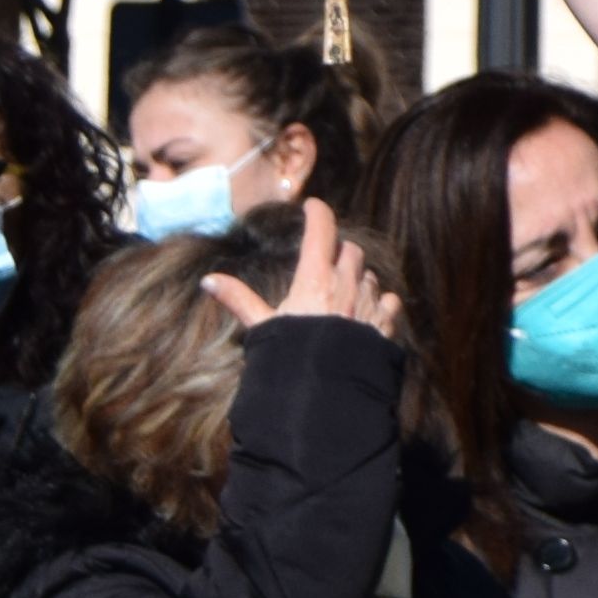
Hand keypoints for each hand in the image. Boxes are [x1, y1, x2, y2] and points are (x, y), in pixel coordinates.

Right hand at [204, 199, 399, 343]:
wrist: (328, 390)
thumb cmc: (291, 355)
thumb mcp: (262, 326)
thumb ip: (238, 299)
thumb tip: (208, 281)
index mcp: (315, 278)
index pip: (321, 229)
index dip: (317, 212)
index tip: (312, 207)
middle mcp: (346, 284)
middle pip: (350, 250)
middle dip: (339, 250)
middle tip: (326, 260)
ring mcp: (368, 303)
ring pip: (370, 275)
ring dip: (358, 277)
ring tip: (343, 291)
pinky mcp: (385, 324)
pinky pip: (389, 300)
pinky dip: (380, 300)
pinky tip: (369, 310)